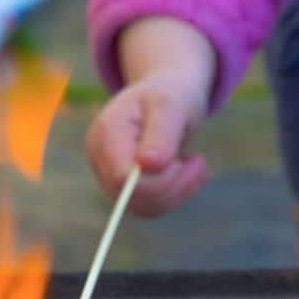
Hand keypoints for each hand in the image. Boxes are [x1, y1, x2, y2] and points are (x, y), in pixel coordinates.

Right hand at [85, 17, 216, 216]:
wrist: (168, 91)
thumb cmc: (170, 93)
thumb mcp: (171, 105)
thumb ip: (161, 134)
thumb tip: (147, 165)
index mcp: (107, 132)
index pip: (122, 177)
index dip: (156, 180)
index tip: (185, 161)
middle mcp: (100, 156)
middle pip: (131, 197)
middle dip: (172, 186)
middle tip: (198, 162)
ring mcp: (108, 173)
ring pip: (142, 207)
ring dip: (177, 192)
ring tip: (196, 165)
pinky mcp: (123, 185)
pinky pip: (149, 206)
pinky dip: (174, 195)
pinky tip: (188, 173)